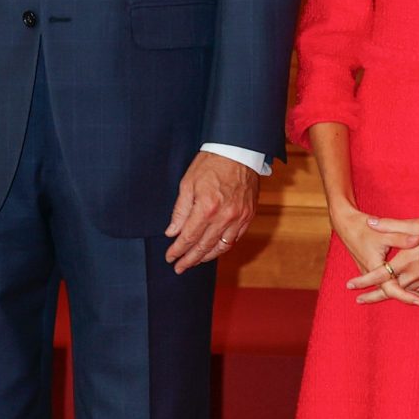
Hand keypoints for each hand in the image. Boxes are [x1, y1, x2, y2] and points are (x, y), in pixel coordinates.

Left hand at [164, 150, 259, 272]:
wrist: (239, 151)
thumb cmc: (211, 163)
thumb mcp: (188, 183)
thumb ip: (180, 211)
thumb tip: (172, 232)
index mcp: (206, 207)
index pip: (189, 237)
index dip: (178, 250)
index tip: (170, 257)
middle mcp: (224, 216)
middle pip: (204, 246)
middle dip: (189, 259)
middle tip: (179, 268)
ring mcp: (239, 218)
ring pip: (221, 247)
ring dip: (206, 257)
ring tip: (194, 262)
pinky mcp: (248, 216)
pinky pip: (235, 238)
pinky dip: (223, 247)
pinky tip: (213, 250)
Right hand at [332, 206, 418, 307]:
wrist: (347, 227)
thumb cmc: (362, 229)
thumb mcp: (381, 232)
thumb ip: (400, 237)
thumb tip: (417, 239)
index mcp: (375, 268)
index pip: (392, 289)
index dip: (407, 295)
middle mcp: (377, 276)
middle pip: (400, 293)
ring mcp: (379, 275)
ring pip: (401, 289)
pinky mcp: (381, 272)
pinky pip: (398, 283)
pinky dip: (413, 287)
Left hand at [352, 201, 418, 299]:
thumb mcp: (414, 224)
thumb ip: (389, 225)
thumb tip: (369, 222)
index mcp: (407, 260)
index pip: (380, 275)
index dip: (364, 282)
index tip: (351, 287)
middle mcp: (417, 274)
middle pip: (391, 290)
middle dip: (375, 297)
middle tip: (360, 301)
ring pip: (407, 291)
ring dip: (394, 295)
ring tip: (380, 298)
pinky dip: (413, 292)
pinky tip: (408, 292)